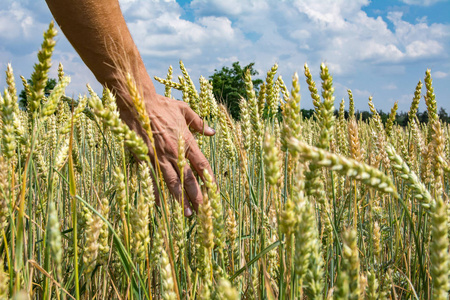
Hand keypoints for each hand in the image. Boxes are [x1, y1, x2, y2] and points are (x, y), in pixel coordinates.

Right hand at [115, 83, 214, 216]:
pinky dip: (156, 193)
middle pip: (189, 177)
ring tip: (187, 213)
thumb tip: (212, 131)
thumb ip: (198, 122)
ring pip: (172, 182)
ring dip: (180, 199)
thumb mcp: (183, 109)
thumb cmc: (161, 105)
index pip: (201, 163)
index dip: (208, 178)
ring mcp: (158, 156)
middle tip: (203, 211)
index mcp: (185, 140)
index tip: (214, 191)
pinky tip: (161, 205)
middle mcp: (174, 152)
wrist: (136, 102)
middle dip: (197, 195)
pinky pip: (152, 179)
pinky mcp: (144, 158)